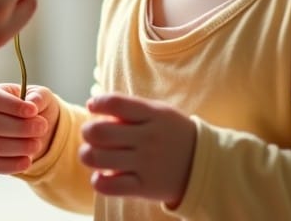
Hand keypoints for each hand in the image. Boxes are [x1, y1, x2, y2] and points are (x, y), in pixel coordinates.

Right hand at [0, 83, 60, 173]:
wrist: (41, 129)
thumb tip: (33, 103)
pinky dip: (14, 164)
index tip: (33, 111)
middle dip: (20, 128)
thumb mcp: (42, 96)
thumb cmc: (37, 107)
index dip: (12, 105)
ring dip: (21, 146)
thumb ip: (39, 96)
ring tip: (38, 143)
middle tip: (42, 127)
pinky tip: (28, 160)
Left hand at [79, 94, 197, 206]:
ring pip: (98, 159)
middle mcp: (148, 139)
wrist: (203, 165)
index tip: (92, 106)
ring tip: (92, 155)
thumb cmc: (171, 134)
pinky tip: (102, 176)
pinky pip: (108, 186)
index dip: (97, 103)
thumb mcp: (159, 112)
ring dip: (87, 155)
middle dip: (87, 132)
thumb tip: (94, 106)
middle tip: (91, 135)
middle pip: (99, 132)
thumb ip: (130, 108)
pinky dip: (98, 181)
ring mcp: (146, 164)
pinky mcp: (144, 188)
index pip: (115, 103)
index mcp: (152, 115)